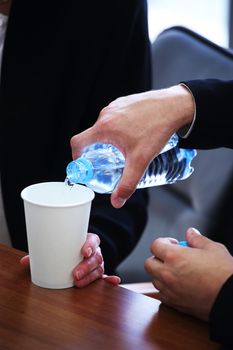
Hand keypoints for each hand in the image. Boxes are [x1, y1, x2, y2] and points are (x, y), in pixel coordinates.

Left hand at [20, 232, 120, 287]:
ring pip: (99, 268)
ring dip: (91, 276)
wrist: (74, 250)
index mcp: (87, 240)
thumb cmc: (66, 248)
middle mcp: (95, 251)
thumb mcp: (57, 248)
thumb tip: (25, 262)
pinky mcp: (97, 274)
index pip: (93, 240)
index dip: (90, 244)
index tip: (84, 250)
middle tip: (75, 273)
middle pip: (96, 257)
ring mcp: (97, 263)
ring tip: (79, 283)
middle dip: (86, 266)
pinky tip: (113, 282)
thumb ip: (43, 253)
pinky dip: (110, 280)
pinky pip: (105, 277)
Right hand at [70, 85, 193, 207]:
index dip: (77, 156)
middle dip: (97, 149)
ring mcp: (116, 105)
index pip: (78, 142)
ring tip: (125, 147)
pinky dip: (120, 127)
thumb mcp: (140, 160)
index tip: (84, 163)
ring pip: (105, 126)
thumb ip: (127, 183)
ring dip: (110, 138)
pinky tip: (135, 133)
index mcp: (104, 128)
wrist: (175, 106)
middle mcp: (106, 114)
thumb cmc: (157, 130)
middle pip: (92, 136)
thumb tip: (117, 201)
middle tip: (110, 159)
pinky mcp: (125, 102)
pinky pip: (116, 116)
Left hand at [144, 228, 232, 320]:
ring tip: (177, 270)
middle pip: (149, 263)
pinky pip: (162, 294)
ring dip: (161, 273)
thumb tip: (190, 233)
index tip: (173, 243)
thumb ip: (197, 239)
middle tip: (171, 257)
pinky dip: (167, 289)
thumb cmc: (224, 273)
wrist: (232, 298)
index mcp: (174, 257)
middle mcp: (168, 274)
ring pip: (154, 280)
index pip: (155, 245)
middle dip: (158, 258)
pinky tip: (180, 284)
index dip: (163, 242)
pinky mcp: (175, 304)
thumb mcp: (213, 248)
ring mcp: (170, 290)